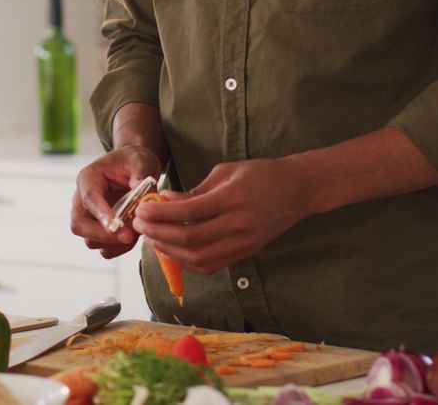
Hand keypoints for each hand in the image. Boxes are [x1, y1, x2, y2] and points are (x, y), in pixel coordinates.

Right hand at [70, 145, 161, 258]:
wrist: (135, 169)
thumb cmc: (135, 161)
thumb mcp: (141, 160)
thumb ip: (141, 173)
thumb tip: (140, 192)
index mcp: (88, 178)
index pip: (89, 197)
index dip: (100, 213)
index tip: (116, 224)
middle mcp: (83, 200)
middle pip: (79, 224)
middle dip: (102, 234)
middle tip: (129, 236)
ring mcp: (90, 218)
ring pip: (90, 240)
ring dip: (113, 243)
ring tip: (137, 233)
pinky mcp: (100, 231)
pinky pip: (103, 248)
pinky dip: (118, 249)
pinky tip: (134, 238)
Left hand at [133, 157, 315, 273]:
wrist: (298, 190)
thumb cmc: (260, 174)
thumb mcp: (225, 172)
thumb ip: (194, 191)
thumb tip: (164, 201)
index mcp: (233, 198)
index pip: (189, 212)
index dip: (161, 214)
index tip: (142, 210)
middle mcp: (239, 224)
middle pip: (190, 239)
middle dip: (159, 233)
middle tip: (140, 224)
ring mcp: (244, 242)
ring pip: (198, 257)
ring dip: (169, 250)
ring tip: (151, 238)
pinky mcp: (246, 253)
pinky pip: (210, 265)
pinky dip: (187, 261)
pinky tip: (171, 250)